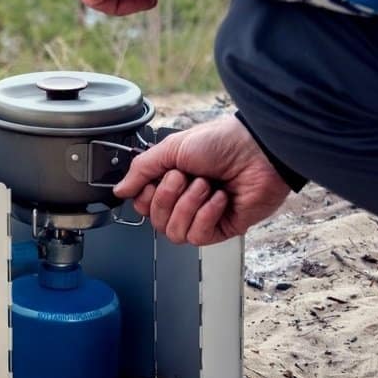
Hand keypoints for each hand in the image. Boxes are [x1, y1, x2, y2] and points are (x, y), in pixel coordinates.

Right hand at [113, 116, 290, 244]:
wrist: (258, 150)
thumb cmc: (222, 142)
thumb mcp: (172, 148)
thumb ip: (141, 169)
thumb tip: (119, 190)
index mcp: (171, 180)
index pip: (143, 205)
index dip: (145, 196)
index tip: (155, 180)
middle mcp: (185, 200)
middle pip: (155, 220)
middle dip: (168, 197)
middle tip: (185, 176)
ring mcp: (203, 216)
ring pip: (174, 232)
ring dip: (188, 206)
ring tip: (205, 185)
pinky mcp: (222, 228)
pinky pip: (198, 236)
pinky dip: (206, 215)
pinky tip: (219, 198)